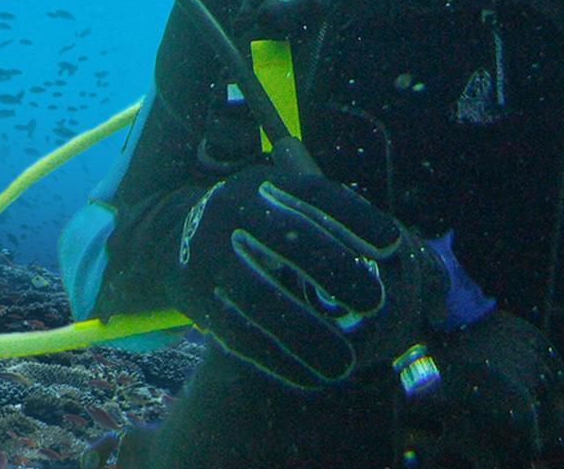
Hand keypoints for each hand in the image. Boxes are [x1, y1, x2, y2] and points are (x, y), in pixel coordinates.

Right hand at [168, 166, 444, 387]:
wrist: (170, 237)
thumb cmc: (254, 223)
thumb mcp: (281, 201)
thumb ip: (329, 217)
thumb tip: (393, 248)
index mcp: (263, 185)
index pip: (314, 195)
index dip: (355, 218)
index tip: (392, 245)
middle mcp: (233, 214)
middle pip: (286, 240)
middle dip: (334, 269)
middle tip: (376, 302)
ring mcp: (211, 258)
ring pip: (259, 298)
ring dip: (305, 333)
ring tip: (345, 363)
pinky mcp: (200, 302)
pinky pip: (239, 335)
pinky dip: (279, 360)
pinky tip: (312, 377)